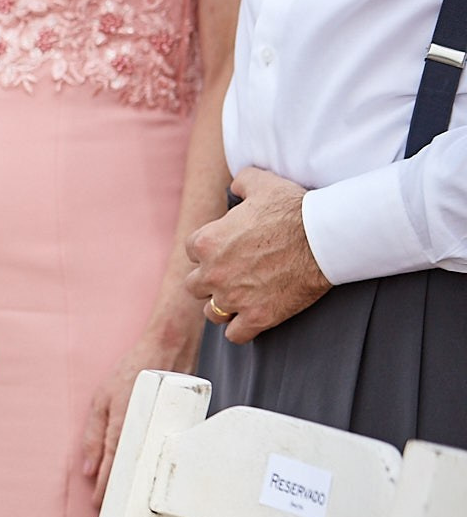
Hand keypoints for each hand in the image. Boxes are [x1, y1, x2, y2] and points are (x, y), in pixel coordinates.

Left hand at [78, 325, 200, 497]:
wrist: (169, 348)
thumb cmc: (132, 372)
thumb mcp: (100, 398)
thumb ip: (93, 434)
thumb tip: (88, 469)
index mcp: (122, 422)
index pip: (111, 464)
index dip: (104, 487)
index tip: (98, 504)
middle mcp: (144, 429)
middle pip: (131, 470)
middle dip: (120, 491)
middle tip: (111, 511)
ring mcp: (162, 428)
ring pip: (147, 465)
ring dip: (137, 483)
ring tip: (127, 501)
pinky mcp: (177, 427)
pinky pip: (162, 452)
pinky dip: (153, 466)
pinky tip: (149, 478)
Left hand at [183, 167, 331, 343]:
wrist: (325, 237)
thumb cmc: (294, 209)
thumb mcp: (262, 182)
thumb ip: (241, 181)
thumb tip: (236, 184)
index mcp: (207, 242)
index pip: (191, 252)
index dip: (208, 251)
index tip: (225, 251)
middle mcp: (213, 273)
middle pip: (195, 285)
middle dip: (210, 280)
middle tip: (232, 275)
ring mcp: (234, 298)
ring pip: (211, 312)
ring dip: (222, 307)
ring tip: (240, 299)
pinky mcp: (257, 317)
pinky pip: (235, 335)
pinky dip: (241, 329)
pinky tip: (252, 319)